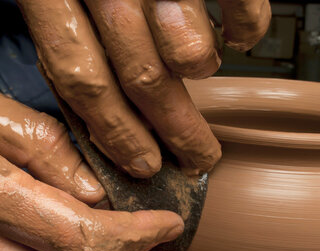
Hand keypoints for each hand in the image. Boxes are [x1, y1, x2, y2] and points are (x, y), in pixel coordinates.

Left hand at [16, 0, 270, 177]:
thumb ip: (72, 39)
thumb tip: (104, 114)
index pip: (83, 81)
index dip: (116, 133)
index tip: (143, 165)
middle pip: (142, 77)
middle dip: (176, 132)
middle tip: (199, 160)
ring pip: (185, 47)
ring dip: (199, 69)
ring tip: (200, 67)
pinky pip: (239, 5)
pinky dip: (246, 30)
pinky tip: (240, 35)